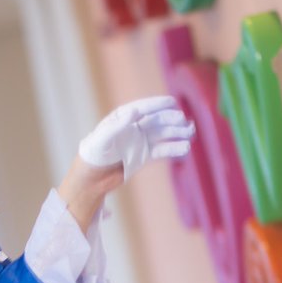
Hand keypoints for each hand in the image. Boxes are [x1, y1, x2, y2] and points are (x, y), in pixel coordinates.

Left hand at [78, 95, 194, 181]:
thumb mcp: (102, 140)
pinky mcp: (144, 156)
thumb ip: (118, 126)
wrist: (91, 180)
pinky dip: (173, 149)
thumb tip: (135, 111)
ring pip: (163, 135)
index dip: (158, 105)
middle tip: (184, 122)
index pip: (143, 109)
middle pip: (156, 121)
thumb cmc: (92, 156)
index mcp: (122, 118)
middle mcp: (133, 128)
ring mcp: (140, 142)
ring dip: (177, 133)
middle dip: (171, 120)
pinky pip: (162, 151)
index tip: (173, 102)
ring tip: (190, 134)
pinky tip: (185, 148)